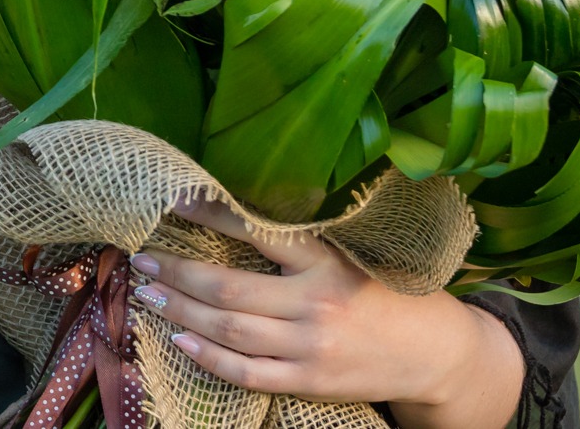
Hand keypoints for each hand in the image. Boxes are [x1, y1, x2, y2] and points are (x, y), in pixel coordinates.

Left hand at [130, 199, 522, 427]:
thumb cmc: (387, 294)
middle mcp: (315, 303)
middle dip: (178, 272)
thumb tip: (233, 213)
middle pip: (228, 289)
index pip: (256, 231)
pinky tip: (180, 340)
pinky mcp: (309, 380)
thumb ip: (299, 243)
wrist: (436, 353)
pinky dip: (208, 358)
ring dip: (182, 311)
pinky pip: (247, 372)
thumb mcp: (350, 255)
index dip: (210, 214)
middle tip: (143, 259)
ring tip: (150, 293)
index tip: (173, 199)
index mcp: (325, 262)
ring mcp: (310, 346)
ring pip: (229, 331)